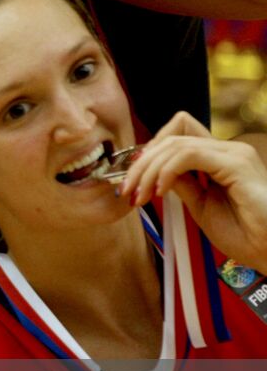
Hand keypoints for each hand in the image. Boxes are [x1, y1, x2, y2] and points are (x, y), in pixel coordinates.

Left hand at [120, 112, 266, 269]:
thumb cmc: (243, 234)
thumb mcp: (199, 206)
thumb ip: (181, 183)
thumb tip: (155, 171)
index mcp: (220, 158)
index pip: (177, 135)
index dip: (149, 152)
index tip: (132, 178)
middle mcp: (228, 149)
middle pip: (171, 138)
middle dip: (141, 163)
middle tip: (127, 190)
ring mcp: (234, 153)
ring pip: (175, 144)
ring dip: (149, 170)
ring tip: (139, 195)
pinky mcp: (237, 163)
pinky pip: (189, 155)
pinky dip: (166, 171)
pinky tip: (159, 191)